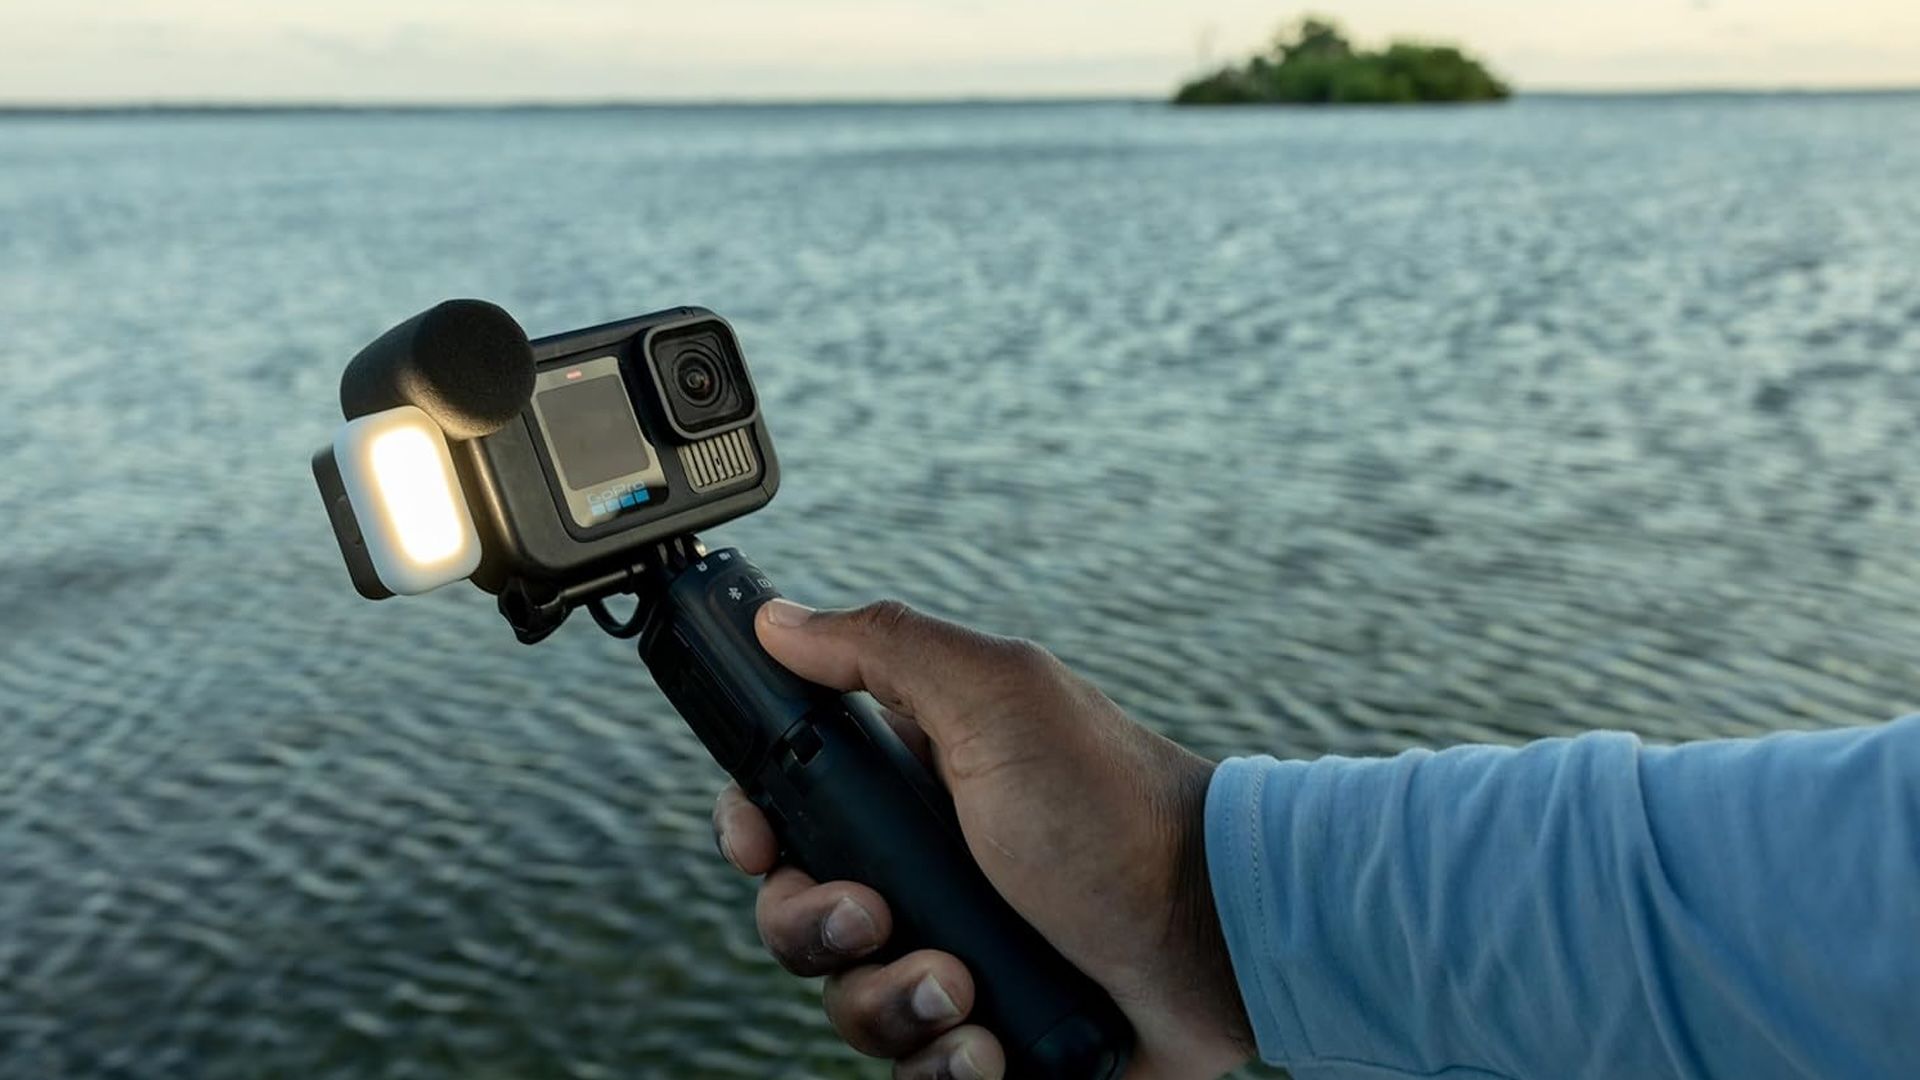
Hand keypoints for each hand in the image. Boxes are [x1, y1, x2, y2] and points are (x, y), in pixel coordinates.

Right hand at [711, 599, 1253, 1079]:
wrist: (1217, 936)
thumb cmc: (1112, 806)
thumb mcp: (997, 700)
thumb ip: (883, 650)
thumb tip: (778, 619)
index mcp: (910, 786)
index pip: (786, 810)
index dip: (754, 830)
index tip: (761, 845)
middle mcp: (922, 872)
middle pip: (797, 915)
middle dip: (819, 927)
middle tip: (882, 920)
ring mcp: (953, 955)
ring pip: (849, 1003)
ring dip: (891, 1005)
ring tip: (965, 993)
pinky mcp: (987, 1034)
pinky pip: (915, 1072)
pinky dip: (941, 1068)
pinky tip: (989, 1048)